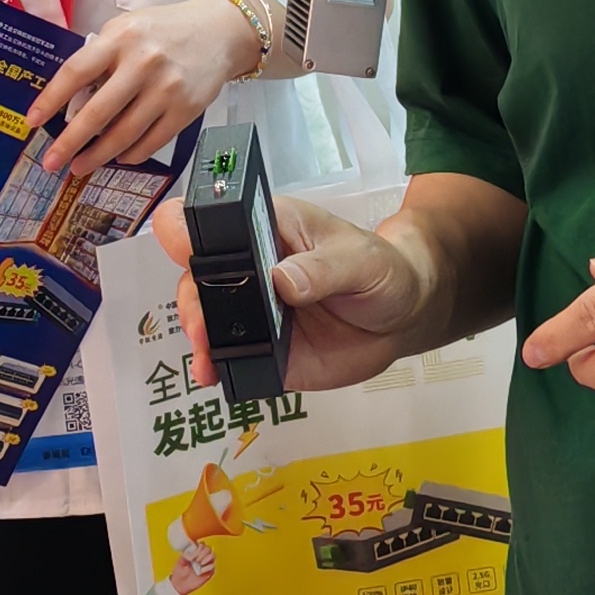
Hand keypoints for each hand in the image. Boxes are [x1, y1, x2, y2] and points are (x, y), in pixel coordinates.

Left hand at [24, 0, 255, 178]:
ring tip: (79, 166)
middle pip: (97, 113)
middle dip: (69, 143)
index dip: (50, 100)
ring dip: (97, 156)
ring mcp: (166, 89)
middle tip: (51, 162)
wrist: (218, 33)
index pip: (76, 72)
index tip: (32, 121)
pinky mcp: (185, 110)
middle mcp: (143, 64)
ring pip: (123, 135)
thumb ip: (101, 58)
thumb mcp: (126, 29)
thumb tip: (71, 102)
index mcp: (120, 38)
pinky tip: (117, 157)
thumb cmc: (164, 30)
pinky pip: (150, 142)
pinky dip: (130, 154)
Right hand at [148, 192, 438, 394]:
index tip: (191, 254)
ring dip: (199, 335)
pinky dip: (217, 365)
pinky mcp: (262, 349)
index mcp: (266, 228)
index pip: (213, 220)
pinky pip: (230, 356)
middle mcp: (248, 268)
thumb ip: (323, 268)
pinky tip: (214, 374)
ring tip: (207, 354)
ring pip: (206, 318)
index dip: (191, 232)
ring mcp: (252, 311)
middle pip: (197, 275)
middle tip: (204, 323)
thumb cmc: (380, 269)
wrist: (403, 316)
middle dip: (194, 298)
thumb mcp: (360, 260)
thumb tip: (281, 280)